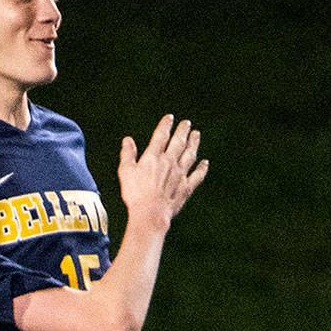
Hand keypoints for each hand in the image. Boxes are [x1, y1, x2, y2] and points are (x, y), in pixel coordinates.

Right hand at [118, 115, 207, 229]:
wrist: (151, 212)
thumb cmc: (135, 193)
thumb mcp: (126, 172)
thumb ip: (128, 154)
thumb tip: (127, 140)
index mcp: (154, 157)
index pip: (161, 136)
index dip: (165, 125)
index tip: (170, 118)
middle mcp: (170, 162)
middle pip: (178, 142)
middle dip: (183, 131)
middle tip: (187, 123)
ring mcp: (180, 174)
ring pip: (190, 155)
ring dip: (194, 144)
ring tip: (196, 135)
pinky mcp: (186, 187)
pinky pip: (197, 175)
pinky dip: (202, 168)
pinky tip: (205, 163)